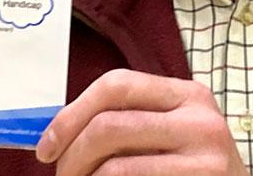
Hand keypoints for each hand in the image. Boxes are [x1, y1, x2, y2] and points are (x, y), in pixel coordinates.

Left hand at [35, 69, 247, 175]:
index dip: (71, 114)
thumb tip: (57, 131)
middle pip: (109, 126)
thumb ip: (129, 121)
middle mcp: (201, 121)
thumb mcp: (173, 133)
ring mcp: (206, 160)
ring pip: (115, 167)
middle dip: (71, 154)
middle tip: (60, 174)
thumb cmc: (194, 169)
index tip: (46, 145)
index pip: (116, 85)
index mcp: (188, 95)